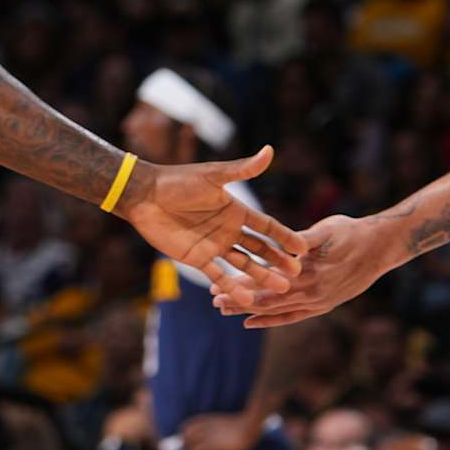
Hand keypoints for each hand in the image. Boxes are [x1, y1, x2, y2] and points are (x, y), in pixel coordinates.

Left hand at [120, 146, 304, 292]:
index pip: (266, 226)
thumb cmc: (179, 181)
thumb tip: (270, 151)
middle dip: (278, 260)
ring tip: (281, 289)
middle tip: (298, 273)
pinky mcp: (197, 258)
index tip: (304, 247)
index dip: (284, 236)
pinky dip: (232, 287)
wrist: (146, 196)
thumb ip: (243, 170)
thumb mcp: (214, 176)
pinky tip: (246, 298)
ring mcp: (214, 245)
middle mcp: (229, 229)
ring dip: (261, 276)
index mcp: (235, 210)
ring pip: (244, 264)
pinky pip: (218, 275)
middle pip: (259, 248)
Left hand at [179, 411, 261, 449]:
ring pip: (189, 445)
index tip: (185, 441)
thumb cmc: (242, 425)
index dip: (183, 434)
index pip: (187, 425)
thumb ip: (217, 426)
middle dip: (183, 445)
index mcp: (207, 420)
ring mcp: (208, 436)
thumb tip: (216, 435)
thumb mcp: (225, 422)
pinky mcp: (214, 446)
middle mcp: (205, 427)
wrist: (249, 425)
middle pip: (185, 435)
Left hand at [210, 215, 390, 326]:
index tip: (217, 284)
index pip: (266, 281)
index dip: (240, 283)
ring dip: (249, 311)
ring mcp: (317, 301)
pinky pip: (293, 317)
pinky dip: (272, 320)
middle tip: (213, 300)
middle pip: (266, 299)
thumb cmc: (352, 232)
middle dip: (238, 300)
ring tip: (224, 310)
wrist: (381, 248)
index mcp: (308, 270)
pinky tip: (252, 323)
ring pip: (276, 310)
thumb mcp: (325, 229)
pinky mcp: (323, 306)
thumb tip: (285, 246)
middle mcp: (311, 291)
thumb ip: (303, 240)